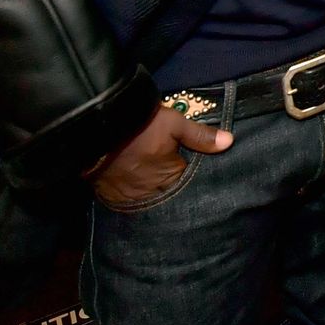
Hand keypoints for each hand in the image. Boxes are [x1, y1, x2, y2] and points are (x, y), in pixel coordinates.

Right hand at [87, 106, 232, 206]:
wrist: (94, 128)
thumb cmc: (140, 125)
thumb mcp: (174, 124)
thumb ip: (200, 136)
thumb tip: (230, 142)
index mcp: (170, 180)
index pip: (189, 186)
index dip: (193, 179)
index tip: (197, 174)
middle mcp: (151, 195)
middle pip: (169, 196)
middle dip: (174, 190)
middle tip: (176, 181)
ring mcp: (129, 198)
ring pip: (149, 199)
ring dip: (153, 193)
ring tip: (155, 184)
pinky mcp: (110, 196)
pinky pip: (128, 199)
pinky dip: (134, 193)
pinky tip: (136, 185)